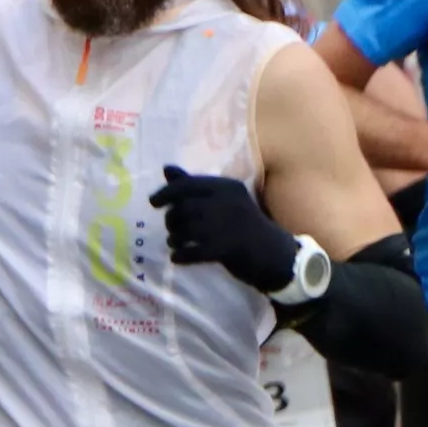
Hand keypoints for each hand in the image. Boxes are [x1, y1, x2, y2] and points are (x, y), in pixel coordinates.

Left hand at [149, 165, 301, 290]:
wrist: (275, 253)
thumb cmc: (244, 224)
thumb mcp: (224, 200)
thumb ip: (194, 185)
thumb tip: (166, 169)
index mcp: (227, 187)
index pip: (188, 185)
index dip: (166, 193)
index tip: (153, 203)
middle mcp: (227, 203)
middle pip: (183, 209)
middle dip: (171, 220)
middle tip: (172, 229)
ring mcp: (227, 226)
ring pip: (185, 230)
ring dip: (174, 238)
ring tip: (176, 243)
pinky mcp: (226, 249)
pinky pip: (192, 251)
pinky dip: (181, 255)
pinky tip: (178, 258)